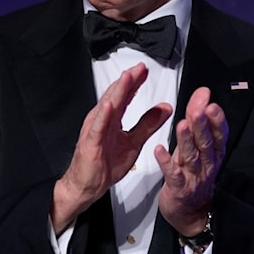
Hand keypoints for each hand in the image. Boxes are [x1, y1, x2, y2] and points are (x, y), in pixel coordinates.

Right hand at [52, 63, 172, 234]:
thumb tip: (165, 108)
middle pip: (116, 96)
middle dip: (128, 81)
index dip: (135, 82)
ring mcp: (95, 129)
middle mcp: (102, 120)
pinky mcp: (91, 143)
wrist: (88, 185)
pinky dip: (103, 115)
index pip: (125, 96)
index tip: (145, 70)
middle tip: (140, 68)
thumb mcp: (134, 142)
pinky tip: (109, 105)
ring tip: (127, 78)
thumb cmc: (105, 165)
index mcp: (113, 119)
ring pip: (107, 107)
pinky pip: (98, 127)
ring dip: (116, 92)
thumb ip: (148, 124)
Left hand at [155, 86, 227, 235]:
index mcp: (213, 152)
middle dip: (202, 124)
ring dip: (186, 140)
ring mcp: (193, 177)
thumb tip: (202, 95)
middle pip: (205, 142)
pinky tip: (159, 150)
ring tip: (182, 125)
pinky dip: (166, 162)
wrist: (189, 211)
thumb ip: (198, 121)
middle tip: (198, 109)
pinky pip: (172, 174)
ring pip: (191, 156)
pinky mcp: (179, 188)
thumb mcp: (197, 147)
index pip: (218, 134)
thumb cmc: (192, 174)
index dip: (216, 119)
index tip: (211, 104)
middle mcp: (206, 164)